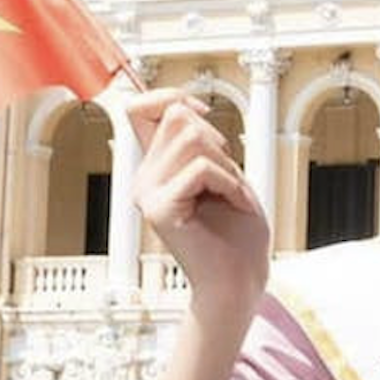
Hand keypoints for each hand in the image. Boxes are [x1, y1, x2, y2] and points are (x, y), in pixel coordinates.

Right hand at [126, 89, 269, 305]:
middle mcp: (146, 179)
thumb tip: (186, 108)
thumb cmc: (237, 236)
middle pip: (178, 118)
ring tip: (231, 196)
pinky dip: (231, 184)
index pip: (140, 109)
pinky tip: (235, 206)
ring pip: (192, 139)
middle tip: (227, 182)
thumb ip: (200, 144)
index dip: (170, 96)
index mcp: (156, 170)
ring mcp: (149, 194)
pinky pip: (202, 169)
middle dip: (217, 142)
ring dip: (227, 166)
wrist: (238, 282)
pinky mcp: (160, 209)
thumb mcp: (223, 176)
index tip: (203, 115)